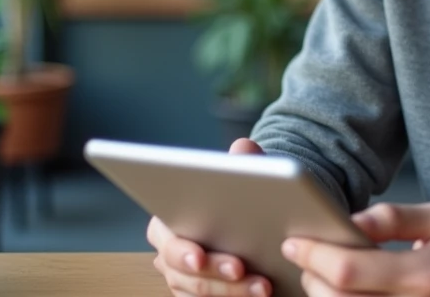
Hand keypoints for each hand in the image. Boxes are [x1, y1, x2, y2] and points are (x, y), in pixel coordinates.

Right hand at [146, 138, 273, 296]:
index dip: (181, 250)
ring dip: (232, 291)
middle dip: (214, 272)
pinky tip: (258, 295)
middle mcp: (170, 256)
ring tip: (263, 285)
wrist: (256, 220)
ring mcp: (184, 280)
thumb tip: (243, 148)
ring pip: (200, 293)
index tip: (200, 257)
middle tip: (240, 269)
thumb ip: (242, 162)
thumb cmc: (240, 197)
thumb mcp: (243, 175)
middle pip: (184, 273)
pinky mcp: (201, 296)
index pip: (166, 238)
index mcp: (168, 222)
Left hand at [281, 201, 429, 296]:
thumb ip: (393, 218)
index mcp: (426, 274)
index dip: (315, 254)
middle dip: (312, 276)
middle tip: (306, 255)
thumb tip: (349, 222)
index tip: (295, 240)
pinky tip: (341, 291)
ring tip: (322, 274)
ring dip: (323, 296)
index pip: (351, 269)